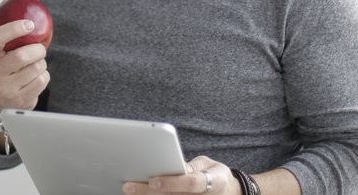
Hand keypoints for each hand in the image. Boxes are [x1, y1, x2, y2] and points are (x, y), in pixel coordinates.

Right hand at [0, 17, 49, 110]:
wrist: (2, 98)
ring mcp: (4, 89)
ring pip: (35, 69)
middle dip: (37, 49)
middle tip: (40, 47)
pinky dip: (44, 75)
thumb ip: (0, 20)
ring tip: (36, 62)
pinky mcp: (20, 101)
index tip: (30, 24)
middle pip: (21, 56)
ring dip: (41, 62)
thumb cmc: (2, 62)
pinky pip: (41, 81)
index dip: (14, 28)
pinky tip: (36, 75)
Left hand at [122, 156, 240, 194]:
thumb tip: (174, 165)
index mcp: (213, 182)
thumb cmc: (214, 175)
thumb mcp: (208, 165)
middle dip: (148, 191)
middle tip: (128, 186)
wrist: (229, 193)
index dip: (171, 183)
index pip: (190, 183)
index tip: (153, 180)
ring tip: (129, 190)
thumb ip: (192, 166)